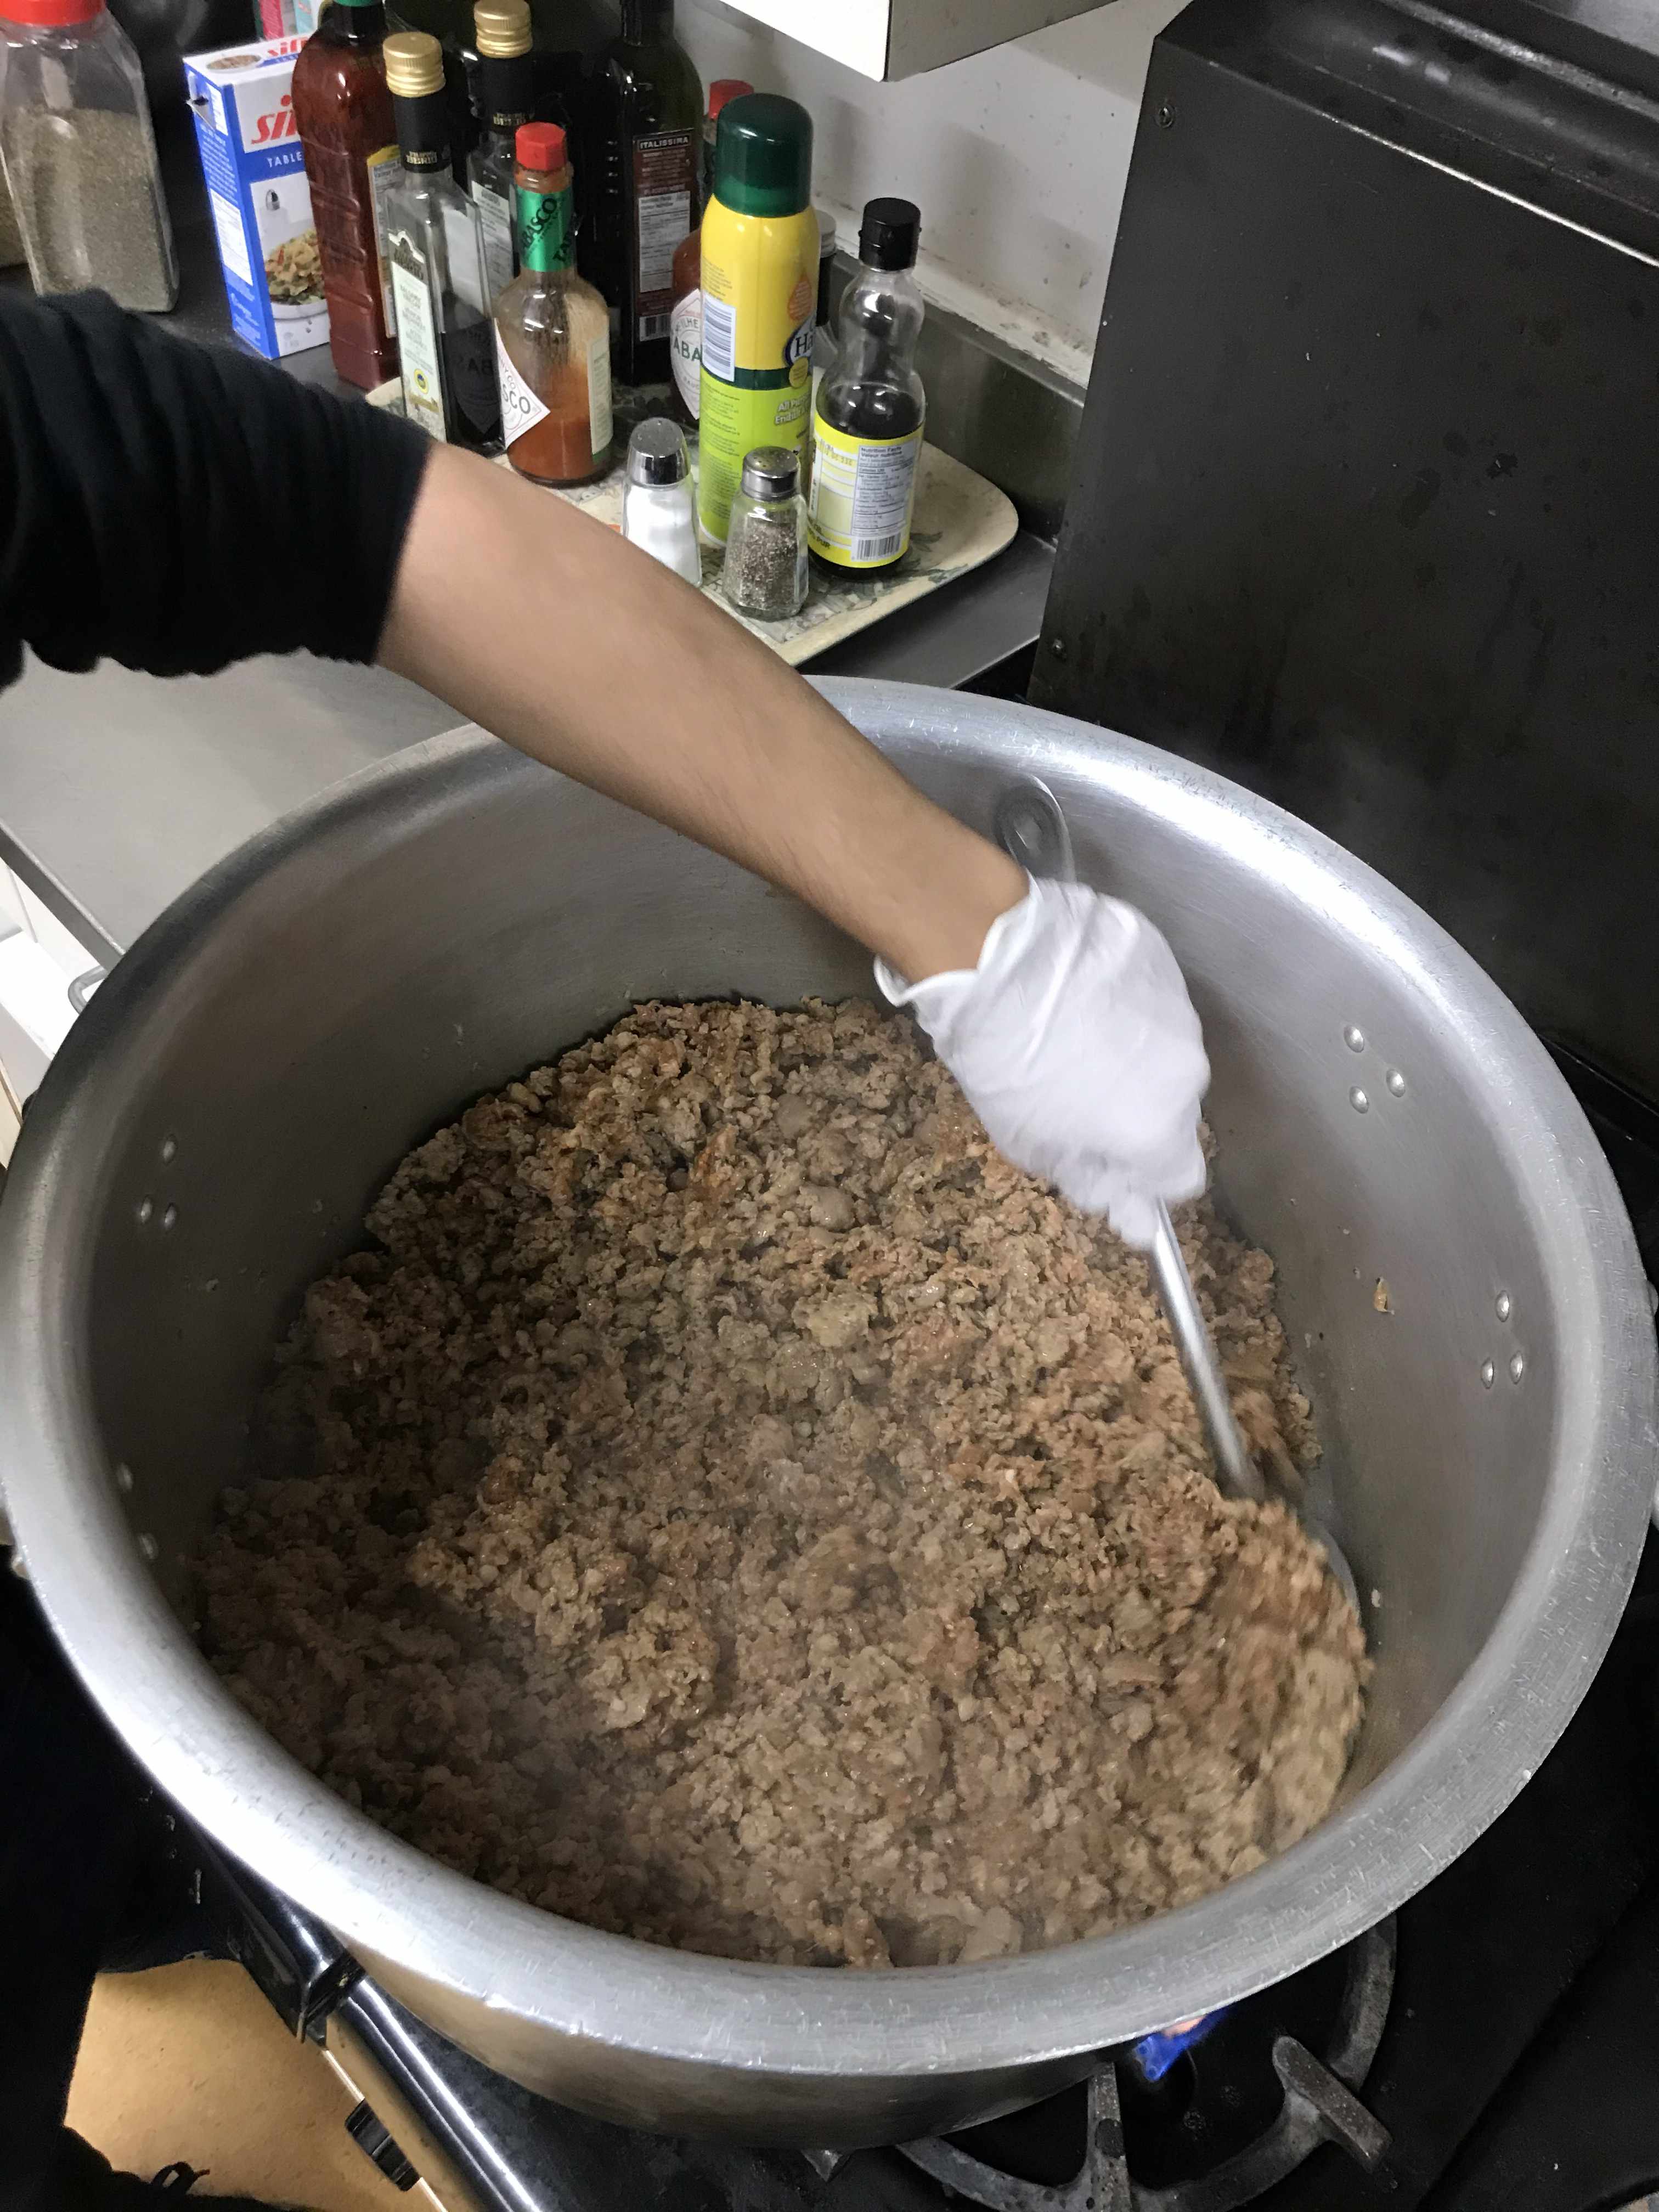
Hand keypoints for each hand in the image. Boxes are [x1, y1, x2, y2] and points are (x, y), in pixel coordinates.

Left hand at [876, 875, 1208, 1247]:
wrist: (995, 956)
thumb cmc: (1005, 1060)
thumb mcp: (1030, 1145)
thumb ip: (1090, 1181)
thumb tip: (1127, 1211)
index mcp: (1157, 1129)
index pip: (1182, 1180)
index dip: (1145, 1178)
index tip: (1111, 1163)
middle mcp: (1187, 1074)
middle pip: (1175, 1113)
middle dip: (1137, 1113)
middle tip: (1079, 1093)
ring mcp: (1181, 1012)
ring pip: (1167, 1055)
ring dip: (1133, 1057)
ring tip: (1075, 1037)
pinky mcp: (1164, 964)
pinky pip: (1154, 1002)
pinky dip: (1126, 1008)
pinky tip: (1081, 997)